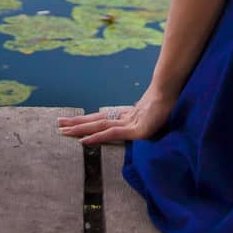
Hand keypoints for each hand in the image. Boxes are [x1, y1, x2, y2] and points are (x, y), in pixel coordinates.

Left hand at [57, 86, 175, 144]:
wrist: (174, 91)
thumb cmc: (170, 101)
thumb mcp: (159, 114)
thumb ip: (151, 118)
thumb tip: (151, 118)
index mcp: (130, 115)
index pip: (104, 119)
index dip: (88, 121)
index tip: (74, 122)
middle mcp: (125, 117)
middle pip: (96, 120)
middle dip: (77, 123)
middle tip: (59, 123)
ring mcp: (129, 123)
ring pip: (98, 125)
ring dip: (79, 128)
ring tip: (62, 129)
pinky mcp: (135, 130)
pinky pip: (111, 134)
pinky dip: (97, 137)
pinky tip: (83, 141)